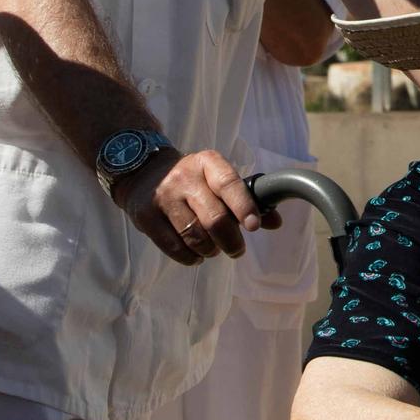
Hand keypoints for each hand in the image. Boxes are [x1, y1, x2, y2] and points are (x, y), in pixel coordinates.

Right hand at [116, 148, 266, 264]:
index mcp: (208, 163)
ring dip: (211, 250)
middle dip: (231, 241)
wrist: (144, 172)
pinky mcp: (146, 216)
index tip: (253, 227)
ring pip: (195, 236)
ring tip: (214, 249)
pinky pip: (174, 247)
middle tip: (237, 249)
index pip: (229, 184)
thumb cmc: (193, 180)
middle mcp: (185, 178)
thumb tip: (275, 222)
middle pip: (214, 218)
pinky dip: (191, 257)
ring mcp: (164, 197)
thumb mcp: (217, 178)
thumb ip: (247, 199)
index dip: (244, 207)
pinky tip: (197, 254)